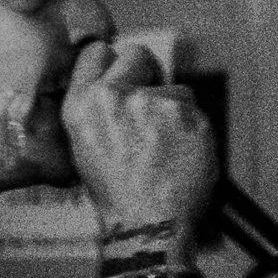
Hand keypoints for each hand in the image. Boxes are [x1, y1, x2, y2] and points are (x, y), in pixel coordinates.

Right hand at [62, 40, 215, 234]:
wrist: (149, 226)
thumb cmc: (117, 193)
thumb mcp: (85, 146)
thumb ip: (100, 108)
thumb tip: (121, 80)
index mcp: (84, 105)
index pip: (96, 51)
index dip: (112, 62)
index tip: (121, 74)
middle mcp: (115, 96)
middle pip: (138, 54)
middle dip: (147, 72)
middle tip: (150, 105)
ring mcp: (154, 103)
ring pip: (173, 87)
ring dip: (172, 110)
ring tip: (164, 148)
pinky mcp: (188, 114)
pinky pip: (194, 111)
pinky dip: (192, 129)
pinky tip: (181, 155)